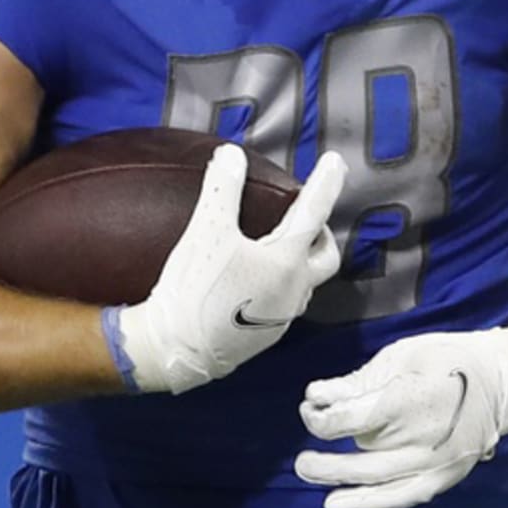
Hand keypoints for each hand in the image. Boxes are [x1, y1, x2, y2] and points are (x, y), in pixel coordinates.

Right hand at [105, 145, 345, 393]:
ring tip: (283, 247)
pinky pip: (285, 304)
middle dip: (322, 234)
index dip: (326, 183)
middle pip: (326, 258)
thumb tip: (230, 153)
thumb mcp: (206, 232)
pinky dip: (282, 285)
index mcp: (286, 263)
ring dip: (303, 262)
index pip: (314, 212)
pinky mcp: (264, 337)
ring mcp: (281, 318)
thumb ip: (222, 189)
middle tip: (308, 218)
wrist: (172, 353)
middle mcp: (293, 292)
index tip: (336, 161)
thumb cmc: (193, 290)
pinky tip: (256, 281)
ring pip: (307, 285)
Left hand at [295, 326, 507, 507]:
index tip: (308, 407)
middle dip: (326, 446)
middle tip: (301, 450)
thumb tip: (317, 396)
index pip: (353, 419)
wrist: (501, 381)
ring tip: (307, 470)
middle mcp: (422, 437)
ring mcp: (434, 463)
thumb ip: (362, 380)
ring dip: (336, 476)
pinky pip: (397, 497)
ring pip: (373, 476)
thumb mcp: (403, 354)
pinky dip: (366, 503)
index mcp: (413, 398)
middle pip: (361, 448)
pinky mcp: (441, 479)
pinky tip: (336, 505)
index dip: (324, 418)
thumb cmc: (449, 357)